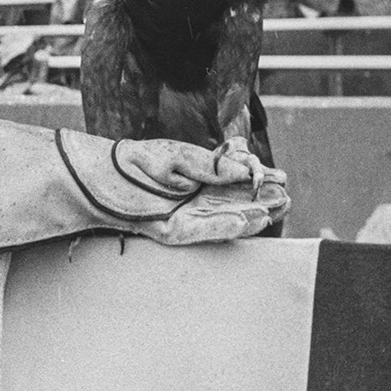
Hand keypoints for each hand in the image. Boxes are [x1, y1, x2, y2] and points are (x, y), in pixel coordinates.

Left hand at [117, 137, 289, 218]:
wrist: (104, 176)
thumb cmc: (141, 162)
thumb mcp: (182, 158)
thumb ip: (214, 166)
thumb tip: (248, 170)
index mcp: (205, 180)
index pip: (240, 182)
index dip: (260, 180)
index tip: (280, 176)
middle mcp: (201, 201)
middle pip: (239, 204)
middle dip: (264, 200)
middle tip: (286, 196)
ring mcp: (189, 218)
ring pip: (228, 221)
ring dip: (253, 216)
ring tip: (276, 208)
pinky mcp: (176, 232)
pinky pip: (206, 231)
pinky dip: (227, 226)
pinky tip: (249, 218)